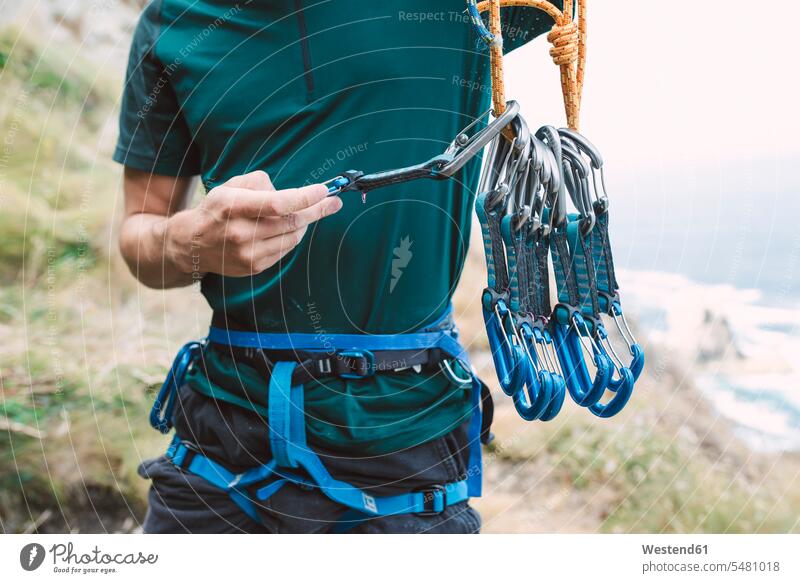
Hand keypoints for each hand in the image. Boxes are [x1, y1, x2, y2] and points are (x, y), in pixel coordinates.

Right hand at [165, 170, 341, 276]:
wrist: (193, 244)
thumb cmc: (219, 209)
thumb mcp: (232, 186)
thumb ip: (263, 184)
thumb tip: (294, 195)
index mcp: (232, 206)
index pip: (276, 203)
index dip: (304, 198)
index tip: (323, 191)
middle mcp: (240, 233)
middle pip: (291, 221)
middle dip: (316, 210)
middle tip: (334, 202)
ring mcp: (248, 254)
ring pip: (293, 236)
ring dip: (303, 223)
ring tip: (302, 213)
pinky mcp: (255, 267)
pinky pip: (285, 249)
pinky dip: (291, 236)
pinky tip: (284, 228)